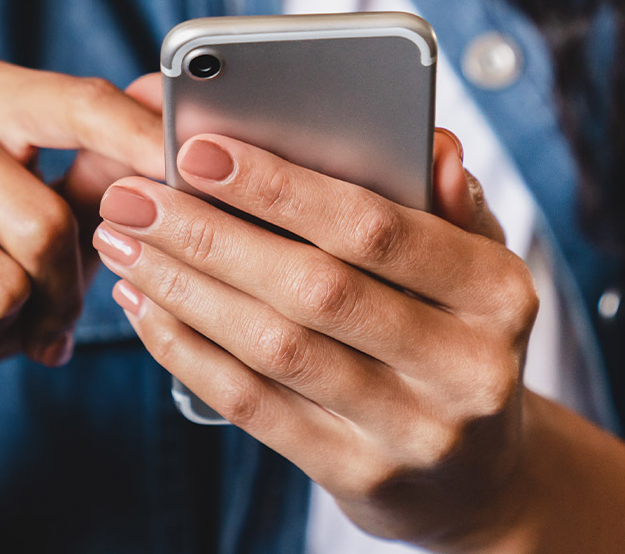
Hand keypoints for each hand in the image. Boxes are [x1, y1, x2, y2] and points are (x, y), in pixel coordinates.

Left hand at [94, 130, 540, 547]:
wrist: (477, 478)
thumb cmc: (457, 338)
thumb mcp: (477, 267)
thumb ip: (449, 203)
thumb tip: (432, 145)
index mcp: (500, 294)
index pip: (380, 230)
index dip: (283, 188)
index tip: (199, 150)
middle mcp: (465, 367)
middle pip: (316, 289)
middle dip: (211, 235)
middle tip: (134, 196)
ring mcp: (411, 431)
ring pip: (276, 349)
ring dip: (184, 289)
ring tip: (124, 243)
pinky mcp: (358, 476)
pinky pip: (255, 406)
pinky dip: (188, 351)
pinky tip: (146, 308)